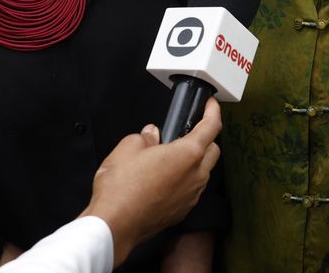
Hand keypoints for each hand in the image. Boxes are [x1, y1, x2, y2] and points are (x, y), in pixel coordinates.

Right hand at [82, 99, 221, 265]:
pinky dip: (184, 181)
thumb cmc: (122, 188)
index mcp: (188, 154)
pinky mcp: (182, 211)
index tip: (211, 105)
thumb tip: (151, 135)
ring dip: (195, 162)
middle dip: (206, 138)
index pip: (211, 126)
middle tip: (189, 131)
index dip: (213, 111)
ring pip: (203, 172)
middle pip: (213, 150)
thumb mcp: (128, 147)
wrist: (115, 224)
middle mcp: (195, 175)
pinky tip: (165, 179)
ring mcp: (191, 196)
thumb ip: (145, 136)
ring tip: (171, 157)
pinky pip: (191, 190)